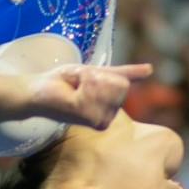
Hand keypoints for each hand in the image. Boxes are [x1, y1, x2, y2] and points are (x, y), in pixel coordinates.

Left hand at [27, 63, 151, 130]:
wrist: (38, 89)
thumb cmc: (64, 82)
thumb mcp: (98, 73)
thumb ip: (125, 73)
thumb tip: (150, 69)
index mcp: (110, 110)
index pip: (123, 83)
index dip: (102, 75)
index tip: (85, 82)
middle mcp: (107, 118)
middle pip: (119, 84)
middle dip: (97, 76)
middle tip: (78, 84)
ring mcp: (98, 119)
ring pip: (110, 85)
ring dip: (89, 79)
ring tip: (74, 88)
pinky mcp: (87, 116)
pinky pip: (98, 86)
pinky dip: (84, 81)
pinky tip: (72, 92)